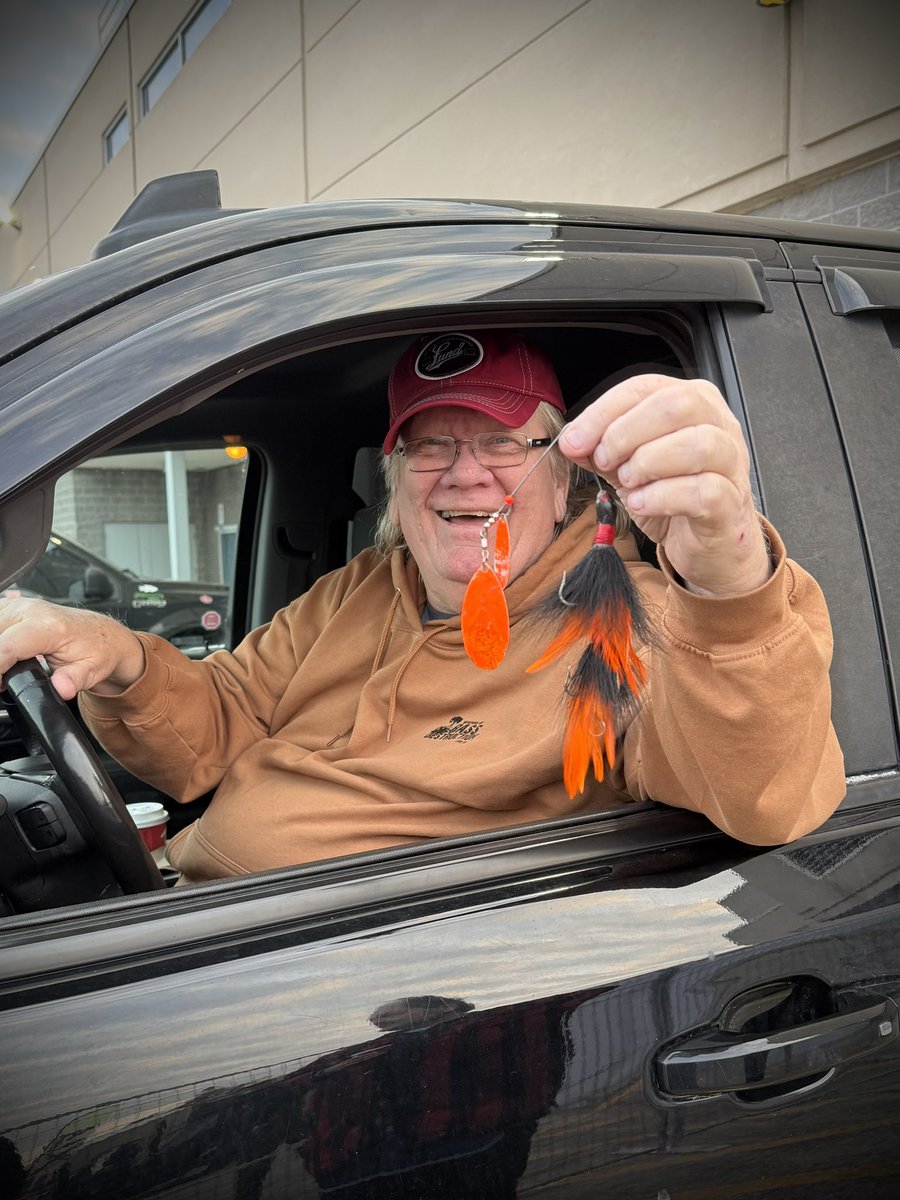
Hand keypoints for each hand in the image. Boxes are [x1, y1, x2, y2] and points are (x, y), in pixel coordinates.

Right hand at [0, 597, 144, 699]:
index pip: (7, 646)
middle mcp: (32, 611)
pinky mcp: (14, 606)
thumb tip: (61, 689)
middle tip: (4, 680)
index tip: (0, 684)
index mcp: (49, 626)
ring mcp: (21, 605)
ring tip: (6, 668)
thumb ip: (73, 680)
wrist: (103, 634)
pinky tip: (5, 652)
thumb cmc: (97, 650)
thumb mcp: (92, 671)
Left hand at [559, 375, 771, 595]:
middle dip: (625, 433)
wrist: (708, 546)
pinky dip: (662, 496)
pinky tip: (641, 504)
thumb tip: (571, 440)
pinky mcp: (732, 503)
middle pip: (675, 405)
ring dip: (647, 463)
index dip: (603, 412)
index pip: (644, 388)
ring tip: (627, 483)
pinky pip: (702, 490)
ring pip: (697, 444)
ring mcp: (732, 463)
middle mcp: (719, 425)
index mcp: (693, 402)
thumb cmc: (674, 497)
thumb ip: (602, 449)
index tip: (574, 441)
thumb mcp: (629, 467)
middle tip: (604, 461)